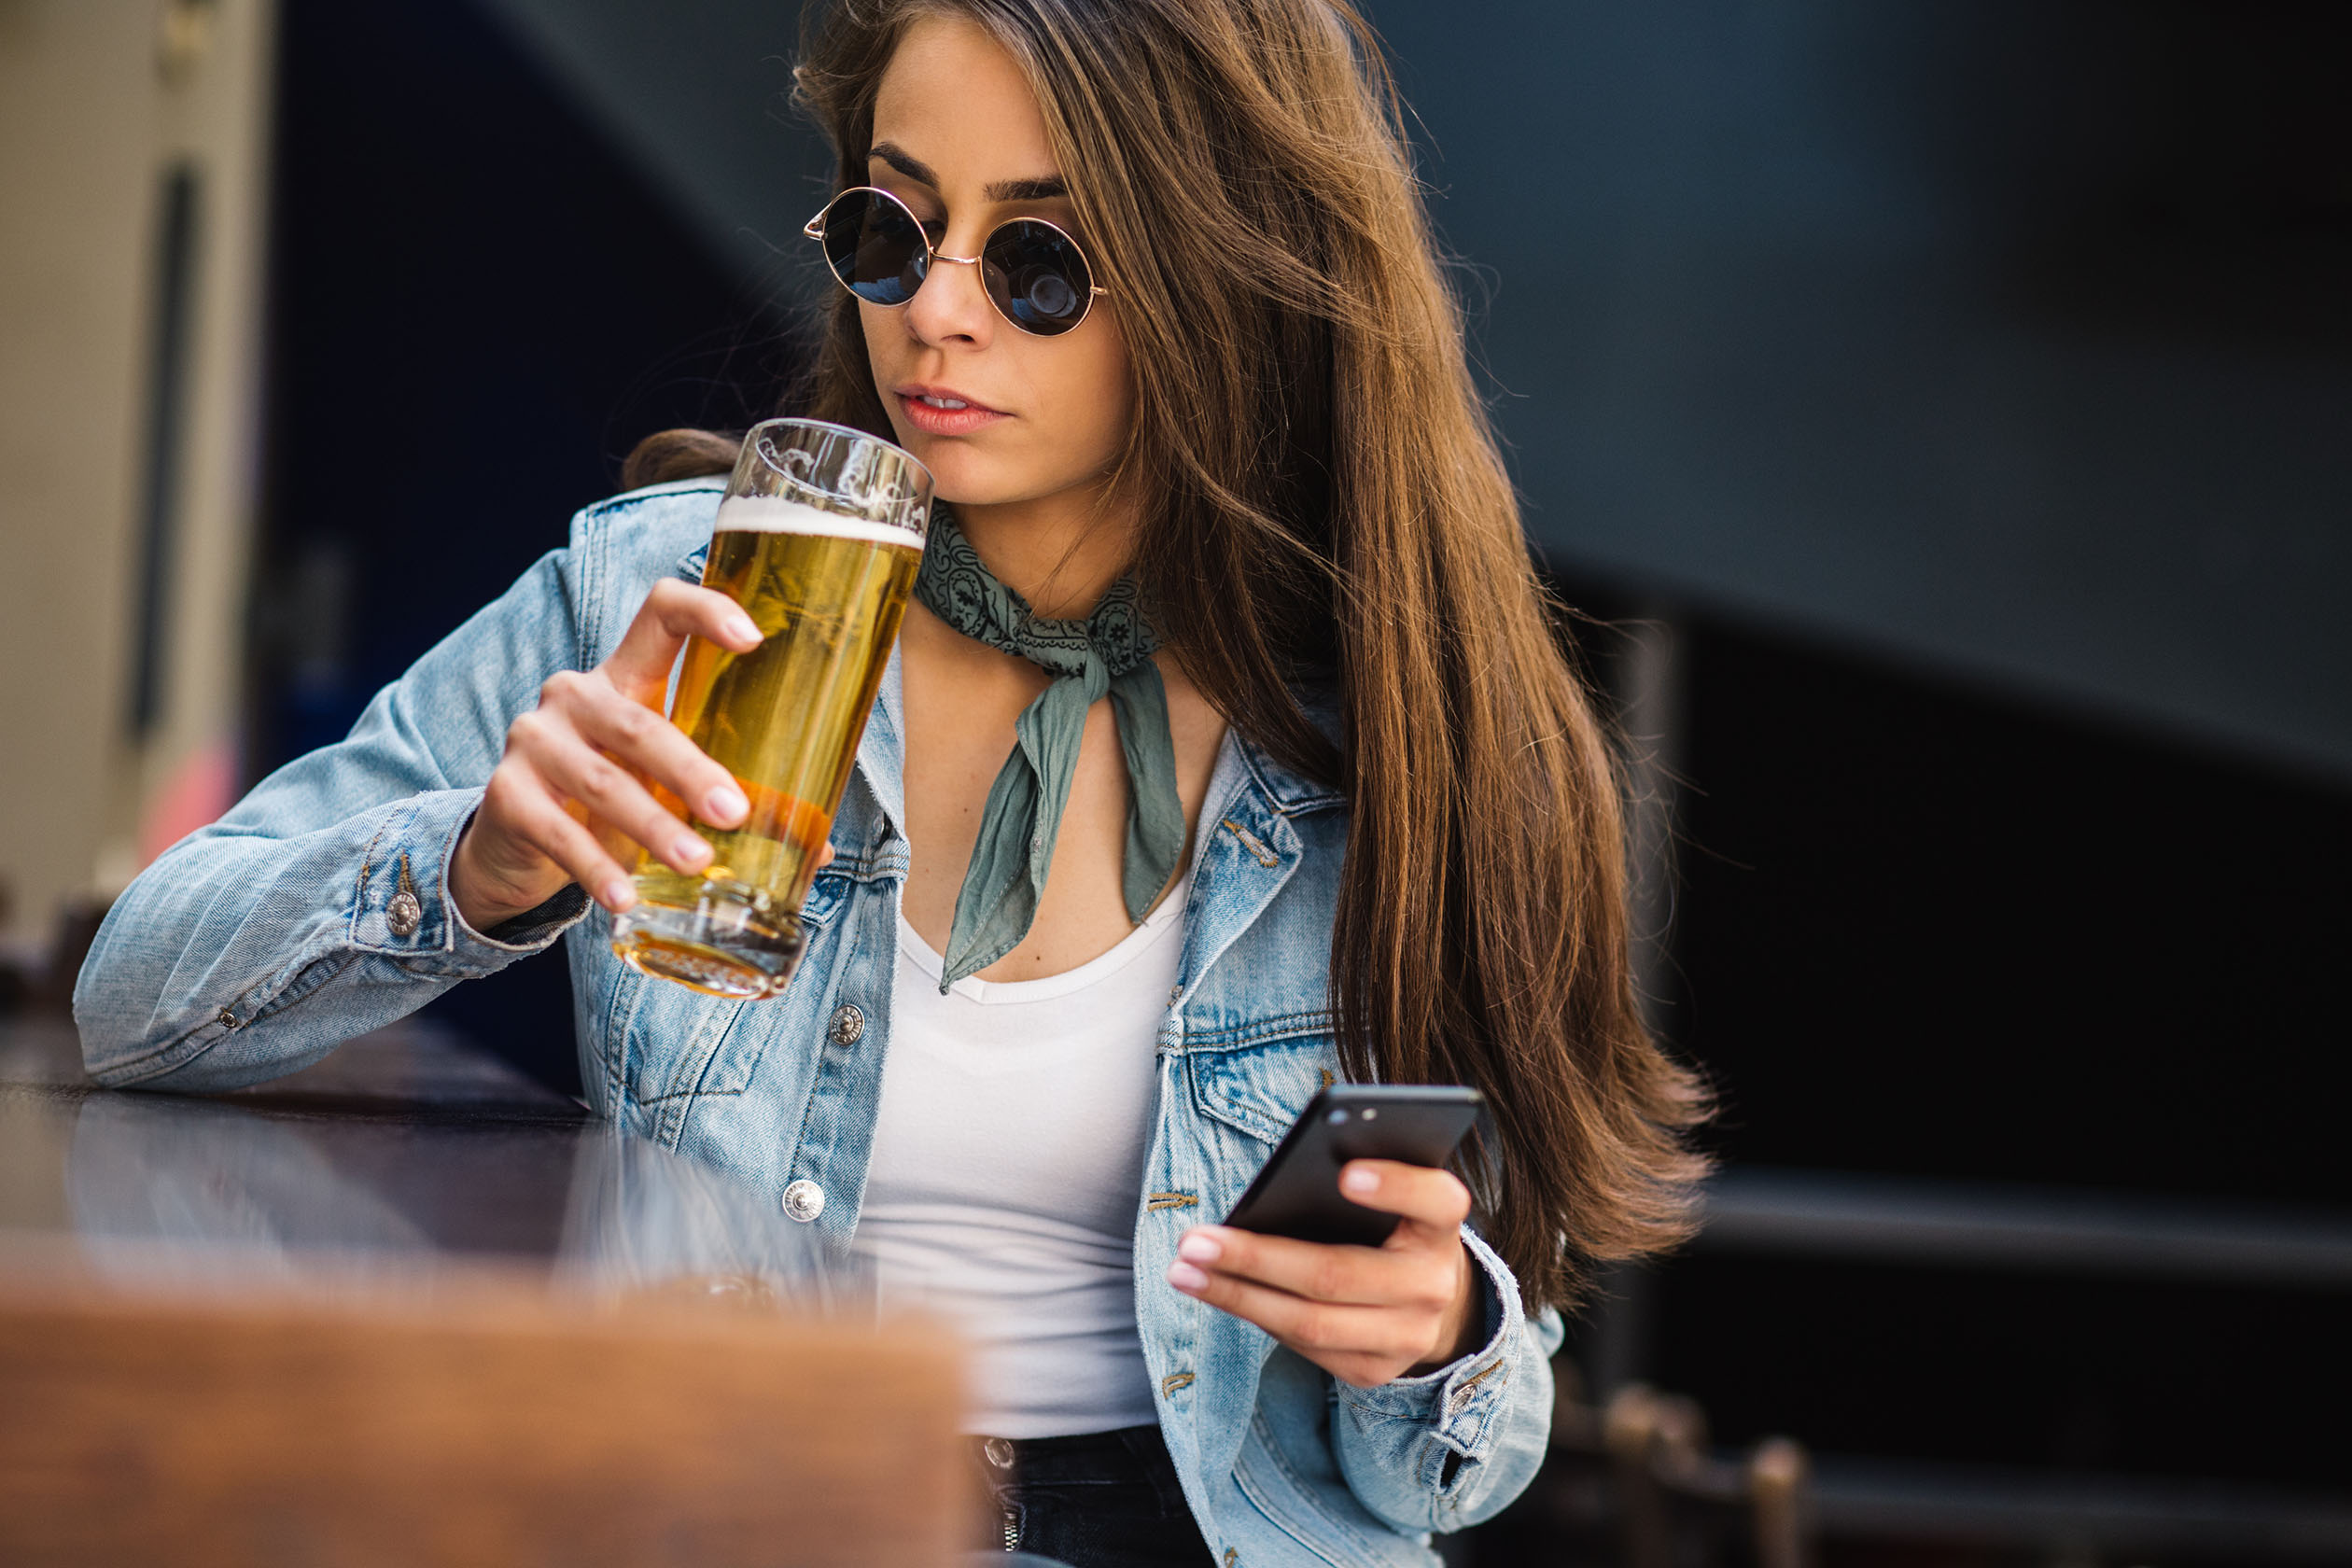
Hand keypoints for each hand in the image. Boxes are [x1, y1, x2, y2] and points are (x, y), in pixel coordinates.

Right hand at [450, 578, 825, 930]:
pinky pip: (558, 832)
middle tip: (736, 812)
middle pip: (639, 723)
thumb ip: (727, 800)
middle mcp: (576, 696)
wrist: (515, 845)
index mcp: (625, 677)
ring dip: (653, 825)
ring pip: (602, 781)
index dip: (705, 611)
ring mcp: (536, 741)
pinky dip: (596, 868)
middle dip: (691, 770)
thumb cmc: (608, 802)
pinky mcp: (506, 794)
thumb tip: (821, 848)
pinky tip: (625, 898)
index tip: (754, 638)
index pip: (660, 615)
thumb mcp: (662, 787)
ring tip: (696, 862)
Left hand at [1166, 1161, 1481, 1387]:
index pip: (1436, 1200)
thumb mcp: (1386, 1198)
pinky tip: (1216, 1293)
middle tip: (1195, 1240)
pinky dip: (1255, 1316)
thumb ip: (1351, 1183)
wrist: (1428, 1299)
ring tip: (1185, 1271)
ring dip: (1237, 1296)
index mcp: (1441, 1226)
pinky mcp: (1375, 1370)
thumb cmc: (1386, 1226)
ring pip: (1310, 1323)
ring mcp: (1408, 1337)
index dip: (1395, 1186)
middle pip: (1338, 1275)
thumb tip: (1272, 1188)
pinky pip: (1304, 1347)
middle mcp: (1434, 1284)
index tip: (1346, 1173)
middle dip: (1256, 1258)